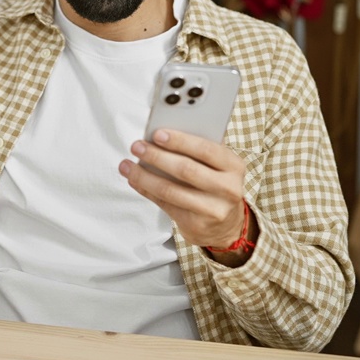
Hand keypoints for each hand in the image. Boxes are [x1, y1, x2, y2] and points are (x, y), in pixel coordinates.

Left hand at [118, 128, 255, 263]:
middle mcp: (228, 188)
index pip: (206, 149)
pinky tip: (134, 180)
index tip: (157, 134)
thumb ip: (197, 151)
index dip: (180, 141)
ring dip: (144, 176)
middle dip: (157, 156)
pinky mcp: (196, 224)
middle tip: (137, 146)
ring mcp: (213, 209)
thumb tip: (160, 137)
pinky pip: (164, 204)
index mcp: (233, 166)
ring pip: (171, 190)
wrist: (226, 225)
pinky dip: (146, 190)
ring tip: (126, 165)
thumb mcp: (217, 166)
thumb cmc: (215, 185)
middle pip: (186, 170)